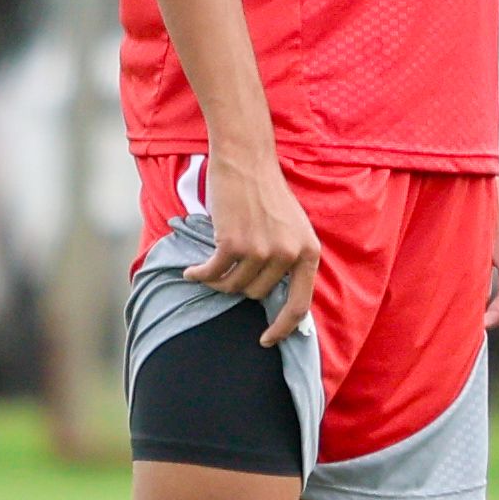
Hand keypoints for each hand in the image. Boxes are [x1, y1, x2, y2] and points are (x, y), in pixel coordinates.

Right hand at [184, 147, 322, 347]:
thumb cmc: (266, 193)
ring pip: (234, 286)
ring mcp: (261, 251)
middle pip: (257, 295)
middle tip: (229, 268)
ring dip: (218, 279)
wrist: (246, 160)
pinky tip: (190, 272)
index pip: (299, 305)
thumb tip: (275, 299)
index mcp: (308, 252)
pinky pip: (212, 274)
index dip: (283, 328)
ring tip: (210, 264)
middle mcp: (288, 255)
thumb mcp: (293, 229)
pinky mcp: (234, 244)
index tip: (267, 340)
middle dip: (241, 285)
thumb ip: (290, 260)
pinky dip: (198, 274)